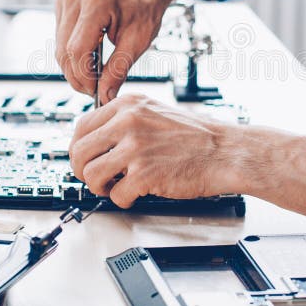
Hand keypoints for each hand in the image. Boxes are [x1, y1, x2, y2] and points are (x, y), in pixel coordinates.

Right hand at [55, 0, 177, 104]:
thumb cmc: (147, 4)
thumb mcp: (138, 40)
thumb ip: (119, 69)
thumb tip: (105, 95)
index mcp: (96, 2)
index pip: (77, 50)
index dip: (84, 77)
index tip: (96, 91)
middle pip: (64, 50)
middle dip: (77, 75)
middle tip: (95, 89)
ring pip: (59, 45)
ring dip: (74, 65)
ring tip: (96, 73)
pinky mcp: (63, 0)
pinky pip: (61, 35)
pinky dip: (73, 51)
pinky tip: (91, 56)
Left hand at [68, 94, 242, 207]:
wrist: (226, 151)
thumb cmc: (197, 137)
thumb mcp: (155, 112)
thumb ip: (125, 121)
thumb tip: (96, 140)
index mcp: (128, 105)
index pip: (81, 127)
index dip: (79, 149)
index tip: (86, 159)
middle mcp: (128, 122)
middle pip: (79, 152)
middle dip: (83, 171)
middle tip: (96, 179)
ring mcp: (135, 148)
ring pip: (91, 175)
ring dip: (100, 188)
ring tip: (115, 187)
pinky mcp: (144, 174)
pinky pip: (116, 195)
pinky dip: (124, 200)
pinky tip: (137, 193)